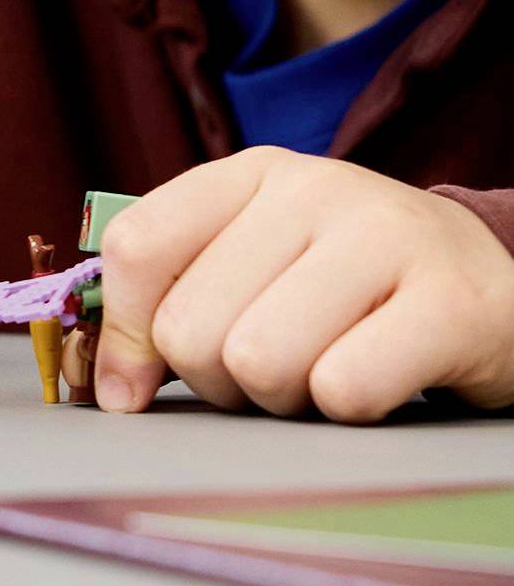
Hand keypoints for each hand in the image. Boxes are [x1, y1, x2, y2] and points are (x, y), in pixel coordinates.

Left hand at [94, 149, 513, 420]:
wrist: (495, 286)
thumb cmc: (353, 287)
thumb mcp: (260, 262)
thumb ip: (174, 299)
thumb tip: (111, 389)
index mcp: (251, 174)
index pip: (138, 246)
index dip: (124, 333)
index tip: (132, 388)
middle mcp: (314, 187)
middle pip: (191, 327)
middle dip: (219, 380)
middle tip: (271, 372)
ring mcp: (387, 236)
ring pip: (258, 362)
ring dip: (283, 400)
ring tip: (324, 371)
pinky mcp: (451, 303)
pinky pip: (343, 390)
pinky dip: (346, 411)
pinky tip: (377, 380)